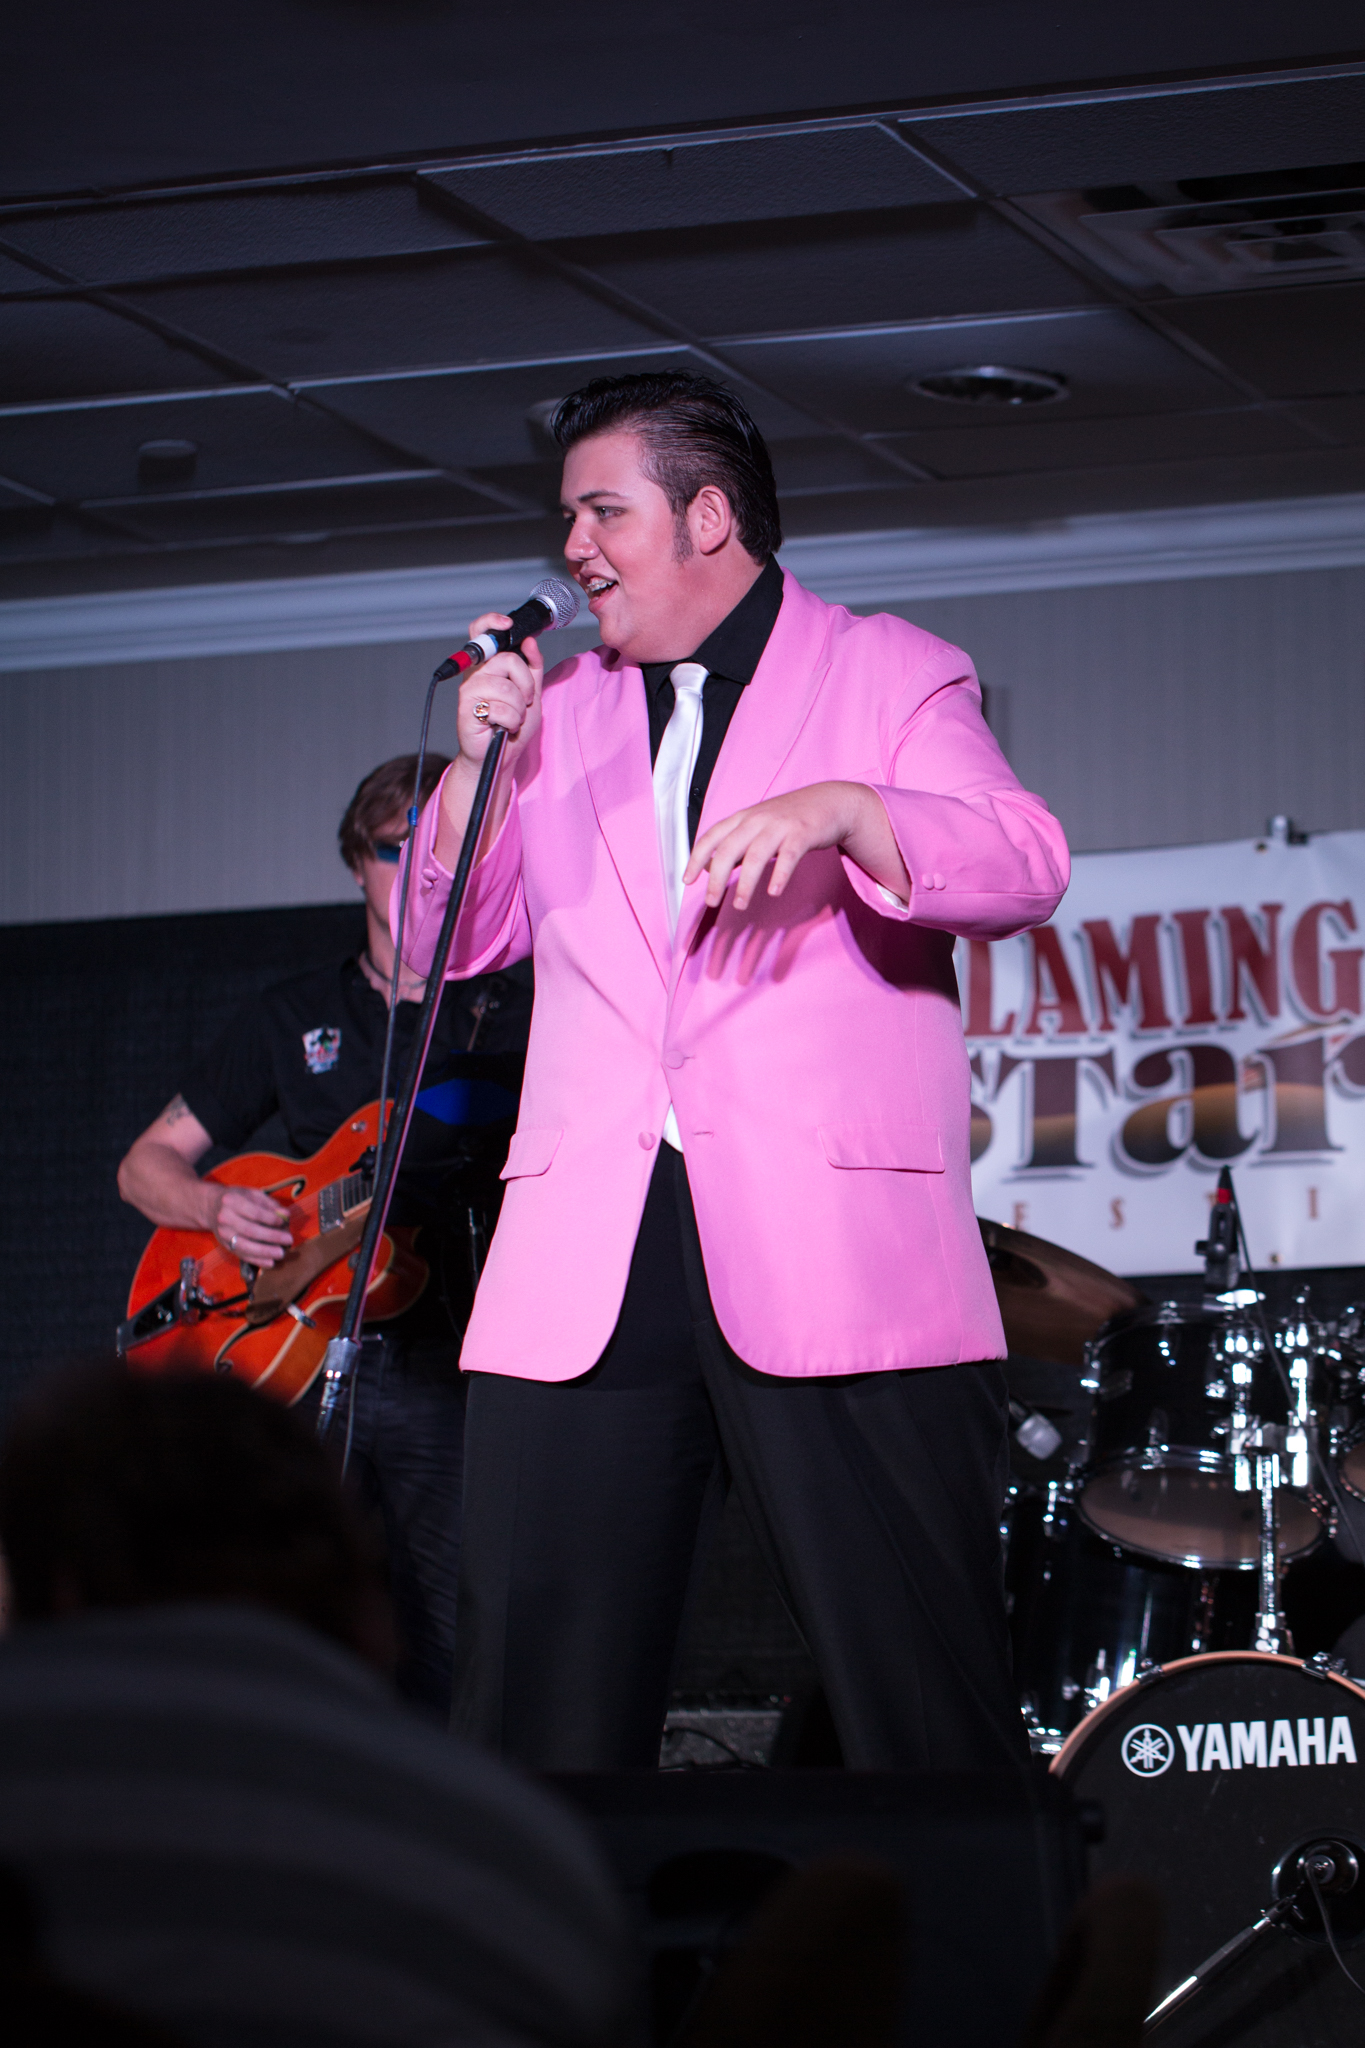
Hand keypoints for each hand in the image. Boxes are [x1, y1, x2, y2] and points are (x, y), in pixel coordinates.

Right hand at [207, 1184, 293, 1268]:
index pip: (254, 1212)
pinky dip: (257, 1260)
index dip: (270, 1218)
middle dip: (272, 1237)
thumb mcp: (251, 1193)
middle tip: (289, 1240)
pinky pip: (242, 1255)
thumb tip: (285, 1215)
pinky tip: (270, 1262)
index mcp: (232, 1201)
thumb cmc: (237, 1199)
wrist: (210, 1207)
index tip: (283, 1222)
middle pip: (250, 1230)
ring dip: (265, 1252)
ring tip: (281, 1254)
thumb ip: (269, 1203)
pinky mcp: (225, 1245)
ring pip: (245, 1246)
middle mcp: (225, 1218)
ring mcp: (223, 1234)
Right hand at [437, 616, 545, 864]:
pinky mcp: (466, 711)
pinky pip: (500, 708)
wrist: (501, 758)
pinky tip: (502, 728)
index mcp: (488, 666)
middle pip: (507, 660)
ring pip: (507, 687)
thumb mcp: (532, 693)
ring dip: (519, 709)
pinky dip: (510, 722)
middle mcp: (475, 675)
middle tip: (523, 702)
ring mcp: (468, 692)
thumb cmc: (513, 726)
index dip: (491, 622)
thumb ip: (533, 667)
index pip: (481, 632)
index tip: (507, 624)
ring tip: (512, 719)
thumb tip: (530, 641)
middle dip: (525, 685)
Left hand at [685, 781, 910, 911]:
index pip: (711, 837)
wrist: (829, 801)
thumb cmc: (790, 818)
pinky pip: (789, 856)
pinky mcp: (803, 833)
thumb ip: (735, 846)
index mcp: (742, 818)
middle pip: (729, 849)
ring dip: (745, 883)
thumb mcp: (757, 826)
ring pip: (756, 856)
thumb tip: (710, 868)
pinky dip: (780, 875)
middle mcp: (757, 819)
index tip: (687, 880)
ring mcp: (780, 825)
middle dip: (717, 878)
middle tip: (711, 901)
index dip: (696, 858)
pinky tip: (774, 892)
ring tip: (739, 905)